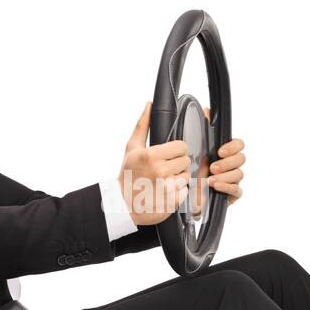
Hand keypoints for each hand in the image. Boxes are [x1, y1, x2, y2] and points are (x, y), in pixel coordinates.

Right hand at [118, 102, 191, 225]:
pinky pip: (185, 191)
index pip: (182, 147)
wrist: (122, 204)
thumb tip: (149, 105)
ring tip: (163, 181)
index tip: (168, 155)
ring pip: (186, 176)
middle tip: (164, 169)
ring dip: (177, 178)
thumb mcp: (132, 148)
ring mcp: (167, 187)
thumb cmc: (127, 175)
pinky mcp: (172, 201)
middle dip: (177, 164)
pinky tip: (164, 192)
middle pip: (186, 161)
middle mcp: (161, 171)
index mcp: (152, 155)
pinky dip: (177, 192)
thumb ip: (143, 125)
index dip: (176, 150)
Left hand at [191, 105, 244, 215]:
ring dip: (225, 176)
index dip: (232, 147)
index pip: (239, 144)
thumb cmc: (191, 171)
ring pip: (239, 174)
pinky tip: (215, 186)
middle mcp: (231, 165)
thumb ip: (203, 130)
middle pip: (241, 159)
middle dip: (227, 162)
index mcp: (224, 152)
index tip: (220, 151)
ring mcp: (232, 179)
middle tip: (213, 167)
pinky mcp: (232, 194)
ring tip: (210, 179)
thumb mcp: (194, 149)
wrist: (183, 194)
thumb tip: (207, 111)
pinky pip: (237, 190)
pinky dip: (227, 187)